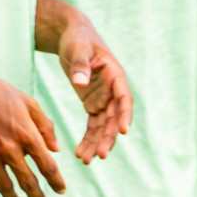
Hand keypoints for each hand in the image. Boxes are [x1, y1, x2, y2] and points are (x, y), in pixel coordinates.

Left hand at [55, 15, 131, 163]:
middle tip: (101, 155)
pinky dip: (88, 138)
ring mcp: (104, 99)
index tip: (123, 131)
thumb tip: (80, 82)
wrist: (71, 36)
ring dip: (97, 143)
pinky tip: (81, 153)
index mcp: (116, 76)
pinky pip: (93, 125)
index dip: (125, 114)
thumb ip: (80, 65)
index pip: (124, 98)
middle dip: (108, 137)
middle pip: (114, 118)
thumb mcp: (78, 48)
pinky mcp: (93, 103)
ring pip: (103, 126)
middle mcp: (113, 91)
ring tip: (85, 160)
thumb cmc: (78, 39)